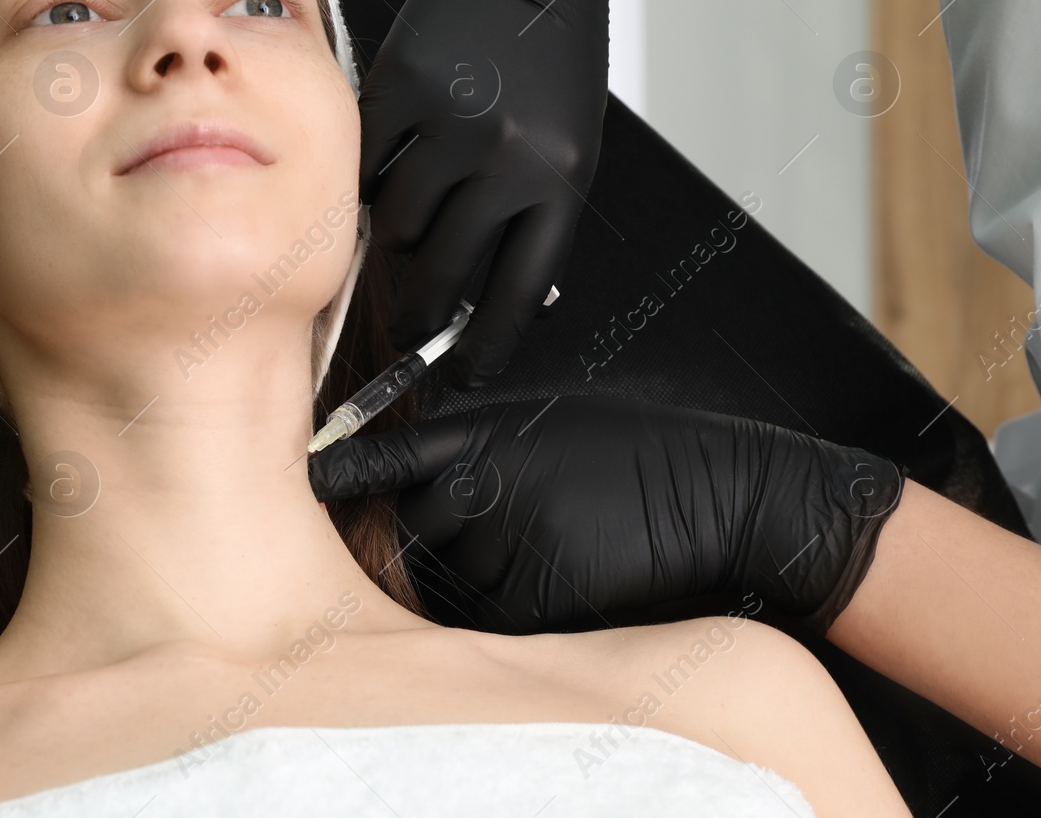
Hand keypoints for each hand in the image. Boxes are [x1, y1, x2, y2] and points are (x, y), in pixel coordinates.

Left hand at [309, 395, 904, 637]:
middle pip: (414, 533)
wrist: (724, 493)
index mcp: (480, 434)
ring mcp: (508, 535)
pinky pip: (496, 617)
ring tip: (552, 545)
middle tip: (501, 531)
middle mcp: (483, 480)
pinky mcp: (539, 589)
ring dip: (481, 577)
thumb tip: (414, 474)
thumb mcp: (545, 424)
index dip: (345, 472)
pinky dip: (518, 610)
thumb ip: (475, 445)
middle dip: (439, 542)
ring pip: (452, 579)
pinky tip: (568, 576)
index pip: (386, 460)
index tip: (316, 480)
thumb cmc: (640, 456)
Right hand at [358, 0, 609, 389]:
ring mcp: (451, 120)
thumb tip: (477, 306)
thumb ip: (528, 219)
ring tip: (420, 201)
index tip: (467, 376)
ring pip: (399, 223)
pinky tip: (398, 152)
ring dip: (402, 229)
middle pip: (445, 270)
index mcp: (561, 177)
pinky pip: (367, 168)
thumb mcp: (566, 148)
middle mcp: (508, 154)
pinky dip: (374, 174)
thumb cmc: (548, 68)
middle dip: (425, 313)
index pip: (520, 289)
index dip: (489, 345)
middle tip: (414, 329)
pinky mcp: (399, 90)